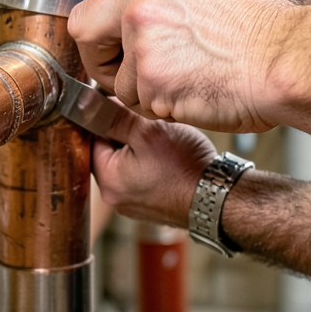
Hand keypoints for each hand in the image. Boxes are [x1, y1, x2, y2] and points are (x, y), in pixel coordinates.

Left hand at [68, 0, 286, 131]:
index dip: (97, 41)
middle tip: (145, 78)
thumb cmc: (257, 34)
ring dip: (146, 95)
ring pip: (119, 85)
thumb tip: (120, 29)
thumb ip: (153, 6)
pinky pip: (142, 108)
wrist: (288, 60)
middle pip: (87, 44)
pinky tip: (198, 95)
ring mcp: (145, 44)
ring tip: (191, 81)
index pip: (86, 12)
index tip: (112, 55)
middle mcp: (139, 7)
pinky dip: (166, 110)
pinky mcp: (155, 80)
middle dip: (108, 69)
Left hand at [92, 102, 216, 225]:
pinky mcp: (150, 206)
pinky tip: (168, 157)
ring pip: (127, 164)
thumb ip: (116, 117)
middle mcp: (115, 198)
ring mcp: (133, 205)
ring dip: (139, 149)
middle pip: (108, 153)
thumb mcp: (148, 131)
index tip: (126, 109)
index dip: (108, 118)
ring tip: (161, 140)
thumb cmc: (186, 165)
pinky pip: (141, 178)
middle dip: (125, 135)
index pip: (92, 139)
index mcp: (107, 180)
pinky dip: (151, 165)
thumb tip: (93, 105)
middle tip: (147, 124)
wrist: (218, 198)